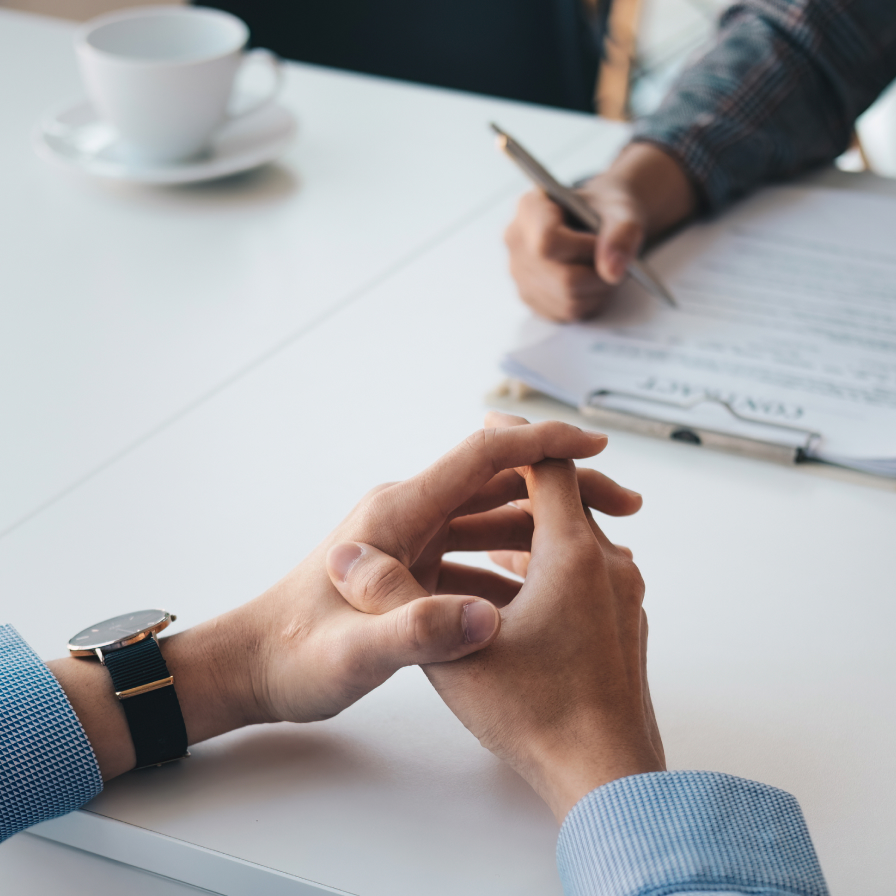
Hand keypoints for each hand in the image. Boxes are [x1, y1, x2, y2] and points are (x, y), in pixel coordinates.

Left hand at [52, 419, 641, 778]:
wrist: (248, 668)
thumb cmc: (289, 658)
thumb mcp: (350, 656)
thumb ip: (413, 633)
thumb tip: (487, 618)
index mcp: (397, 512)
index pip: (482, 456)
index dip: (543, 444)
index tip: (597, 450)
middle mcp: (406, 512)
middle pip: (500, 483)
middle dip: (565, 488)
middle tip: (625, 507)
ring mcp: (409, 537)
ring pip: (494, 517)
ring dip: (548, 525)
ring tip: (604, 544)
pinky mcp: (410, 566)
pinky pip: (477, 552)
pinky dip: (518, 561)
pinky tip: (549, 589)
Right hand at [504, 142, 696, 320]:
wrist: (595, 219)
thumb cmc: (603, 209)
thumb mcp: (621, 209)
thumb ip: (622, 233)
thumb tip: (612, 272)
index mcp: (529, 208)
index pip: (548, 242)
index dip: (585, 250)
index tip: (603, 242)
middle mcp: (516, 242)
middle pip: (563, 279)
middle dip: (598, 275)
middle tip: (613, 259)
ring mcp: (518, 274)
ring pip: (567, 300)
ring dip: (597, 291)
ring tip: (604, 269)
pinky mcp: (529, 299)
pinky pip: (565, 313)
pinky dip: (588, 302)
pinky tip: (591, 282)